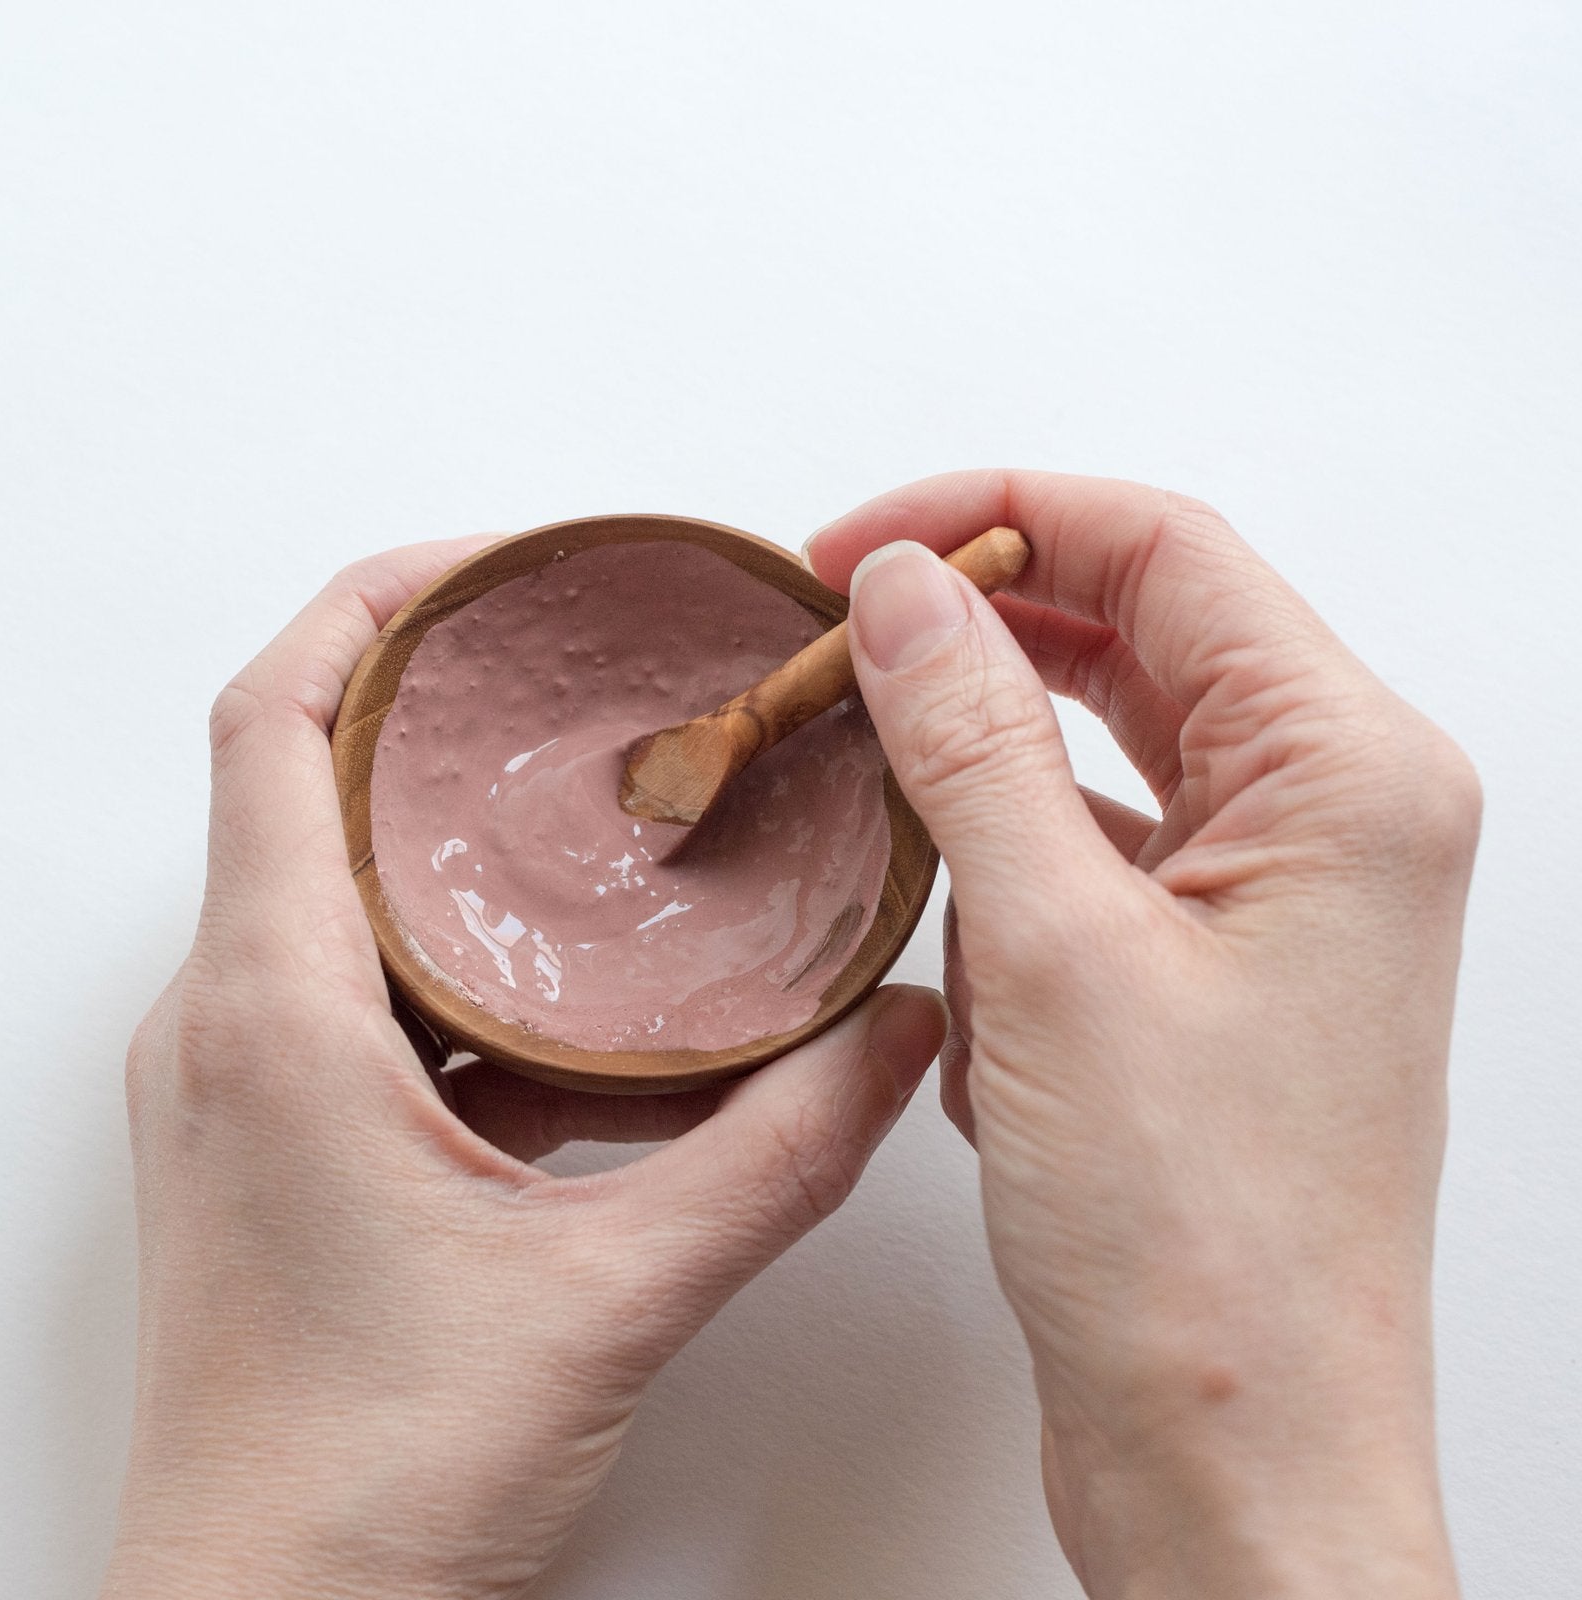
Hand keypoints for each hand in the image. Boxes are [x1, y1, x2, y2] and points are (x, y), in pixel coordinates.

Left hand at [104, 541, 944, 1599]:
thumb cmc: (368, 1486)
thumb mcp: (614, 1295)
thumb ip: (781, 1153)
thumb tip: (899, 1036)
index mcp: (273, 1011)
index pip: (271, 720)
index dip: (375, 605)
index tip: (498, 570)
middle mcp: (232, 1024)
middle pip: (304, 774)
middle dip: (439, 698)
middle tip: (582, 672)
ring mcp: (250, 1085)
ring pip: (342, 886)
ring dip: (459, 833)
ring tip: (602, 812)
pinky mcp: (288, 1143)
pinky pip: (372, 991)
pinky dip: (473, 955)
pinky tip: (597, 1001)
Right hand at [809, 472, 1477, 1599]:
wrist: (1230, 1453)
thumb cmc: (1192, 1242)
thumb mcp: (1056, 950)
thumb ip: (976, 739)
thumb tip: (905, 588)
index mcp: (1349, 774)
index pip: (1165, 550)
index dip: (995, 513)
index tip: (855, 545)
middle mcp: (1334, 817)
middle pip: (1140, 630)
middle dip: (980, 625)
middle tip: (833, 636)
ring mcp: (1275, 895)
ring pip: (1109, 742)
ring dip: (985, 754)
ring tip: (877, 784)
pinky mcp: (1213, 967)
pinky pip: (1097, 848)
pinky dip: (1006, 864)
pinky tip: (953, 941)